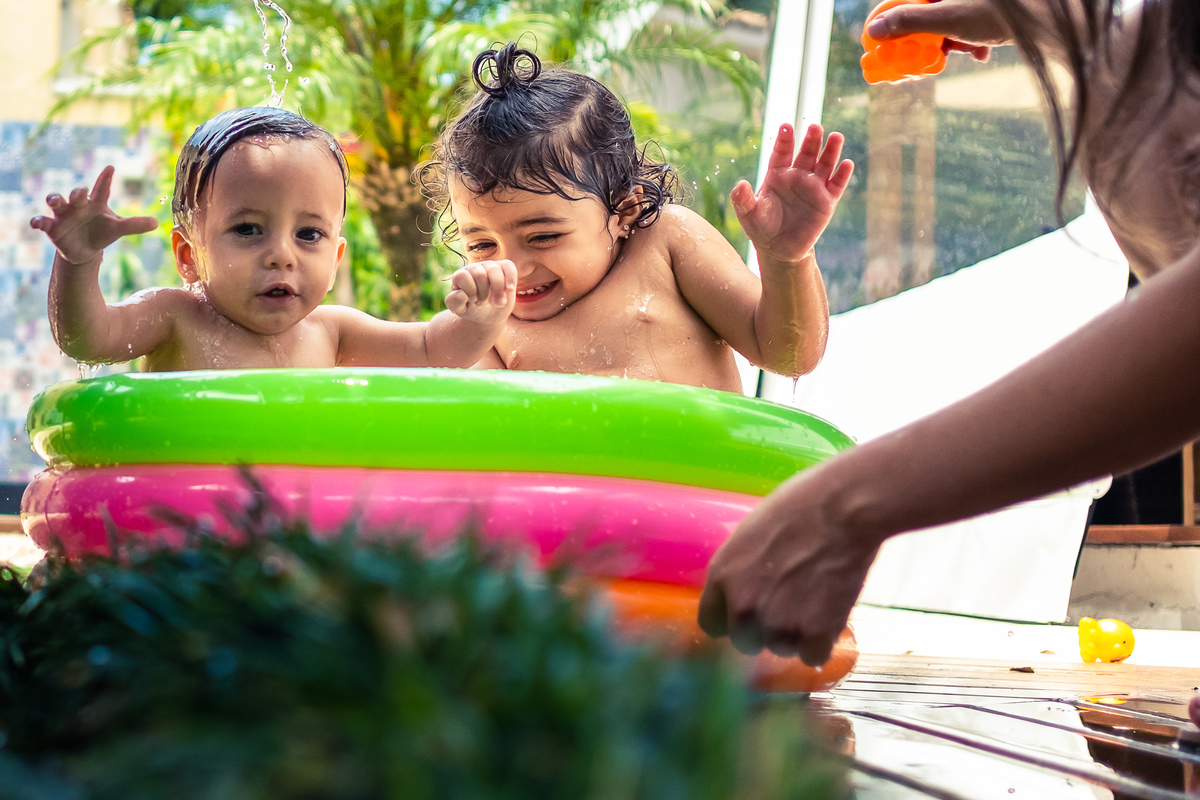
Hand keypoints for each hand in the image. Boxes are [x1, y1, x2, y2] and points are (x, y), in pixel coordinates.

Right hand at [29, 166, 157, 267]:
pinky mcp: (52, 227)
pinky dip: (38, 221)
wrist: (84, 249)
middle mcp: (77, 205)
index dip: (105, 178)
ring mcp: (63, 214)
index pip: (101, 188)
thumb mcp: (118, 229)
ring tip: (55, 201)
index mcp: (95, 203)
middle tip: (80, 193)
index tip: (111, 168)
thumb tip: (156, 222)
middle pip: (75, 193)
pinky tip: (36, 223)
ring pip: (55, 201)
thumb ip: (134, 225)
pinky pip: (42, 221)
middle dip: (76, 192)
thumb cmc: (101, 232)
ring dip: (54, 199)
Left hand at [445, 259, 516, 323]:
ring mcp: (490, 266)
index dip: (470, 292)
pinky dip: (510, 279)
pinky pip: (509, 266)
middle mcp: (474, 268)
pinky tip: (509, 290)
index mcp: (461, 275)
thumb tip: (461, 293)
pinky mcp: (504, 268)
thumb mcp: (460, 310)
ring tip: (498, 303)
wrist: (489, 313)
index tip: (473, 301)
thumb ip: (454, 303)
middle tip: (483, 303)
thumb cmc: (472, 309)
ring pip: (495, 270)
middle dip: (484, 294)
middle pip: (480, 274)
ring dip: (498, 291)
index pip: (463, 276)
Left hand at [698, 464, 881, 665]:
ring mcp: (778, 624)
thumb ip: (740, 570)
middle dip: (764, 629)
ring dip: (796, 633)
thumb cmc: (800, 507)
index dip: (730, 619)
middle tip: (790, 603)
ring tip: (815, 598)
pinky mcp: (814, 634)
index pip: (710, 624)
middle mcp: (743, 607)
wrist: (844, 509)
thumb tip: (742, 591)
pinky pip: (813, 656)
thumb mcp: (750, 533)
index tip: (747, 614)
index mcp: (722, 576)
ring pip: (782, 648)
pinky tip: (830, 611)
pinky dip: (823, 641)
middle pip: (745, 642)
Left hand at [731, 124, 853, 264]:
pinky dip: (842, 175)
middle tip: (815, 127)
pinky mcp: (826, 201)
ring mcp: (813, 187)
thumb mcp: (748, 214)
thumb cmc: (761, 228)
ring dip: (831, 151)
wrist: (779, 249)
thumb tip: (740, 185)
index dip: (784, 140)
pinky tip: (847, 164)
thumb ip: (742, 199)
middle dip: (811, 140)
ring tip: (836, 137)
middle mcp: (797, 176)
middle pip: (806, 153)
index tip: (785, 126)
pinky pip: (836, 185)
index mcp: (777, 174)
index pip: (781, 153)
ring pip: (824, 164)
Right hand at [866, 0, 1011, 61]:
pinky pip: (968, 23)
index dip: (892, 24)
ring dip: (953, 42)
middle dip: (930, 39)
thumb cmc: (996, 12)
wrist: (1043, 14)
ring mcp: (968, 3)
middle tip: (929, 59)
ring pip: (947, 21)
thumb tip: (873, 30)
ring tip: (970, 50)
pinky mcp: (984, 11)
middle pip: (926, 14)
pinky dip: (972, 39)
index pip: (902, 2)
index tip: (885, 46)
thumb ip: (909, 22)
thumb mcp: (947, 18)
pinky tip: (982, 51)